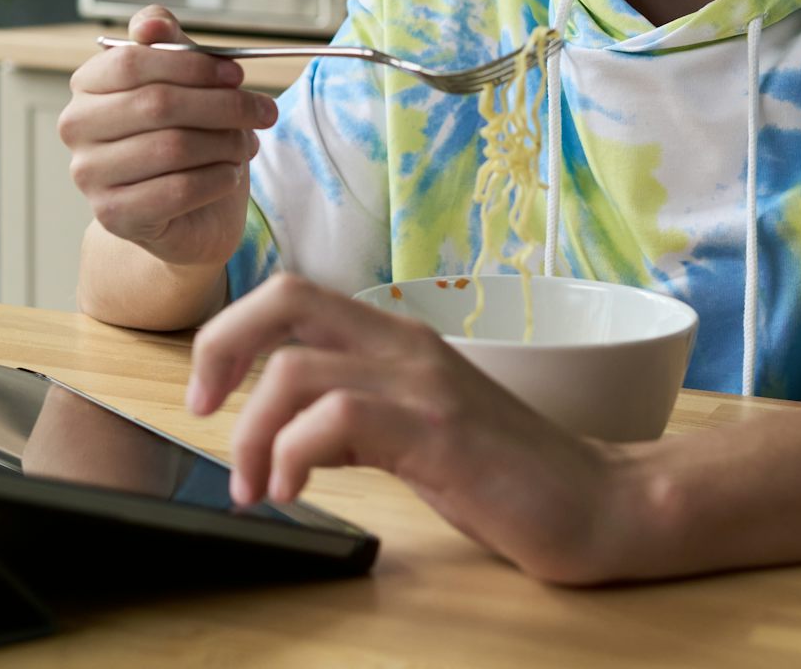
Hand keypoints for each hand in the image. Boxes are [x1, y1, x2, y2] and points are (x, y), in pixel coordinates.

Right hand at [60, 6, 278, 266]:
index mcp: (88, 84)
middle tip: (264, 111)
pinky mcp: (114, 215)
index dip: (192, 65)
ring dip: (225, 144)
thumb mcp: (185, 83)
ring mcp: (90, 174)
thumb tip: (150, 24)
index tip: (236, 75)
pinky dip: (217, 179)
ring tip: (244, 145)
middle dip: (222, 105)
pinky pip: (178, 190)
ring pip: (172, 147)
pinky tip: (228, 174)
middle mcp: (78, 127)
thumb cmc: (186, 136)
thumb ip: (170, 46)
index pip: (131, 62)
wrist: (188, 211)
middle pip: (156, 104)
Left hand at [187, 273, 633, 584]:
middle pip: (285, 298)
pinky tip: (294, 491)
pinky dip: (294, 455)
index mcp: (399, 339)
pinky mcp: (439, 432)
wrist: (599, 505)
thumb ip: (355, 417)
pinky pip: (337, 419)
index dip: (232, 331)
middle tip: (201, 411)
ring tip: (258, 486)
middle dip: (220, 348)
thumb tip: (289, 430)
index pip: (293, 294)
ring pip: (296, 368)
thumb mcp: (415, 434)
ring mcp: (425, 385)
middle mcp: (407, 345)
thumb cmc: (507, 474)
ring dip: (253, 433)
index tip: (208, 393)